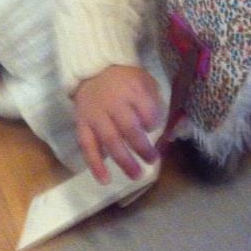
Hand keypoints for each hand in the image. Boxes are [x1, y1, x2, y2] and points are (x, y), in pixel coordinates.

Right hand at [73, 65, 164, 183]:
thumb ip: (155, 101)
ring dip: (124, 161)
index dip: (154, 123)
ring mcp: (96, 115)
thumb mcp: (144, 80)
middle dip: (143, 148)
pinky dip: (95, 165)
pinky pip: (87, 147)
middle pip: (130, 128)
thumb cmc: (125, 80)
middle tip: (153, 161)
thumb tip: (168, 128)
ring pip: (110, 140)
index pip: (147, 110)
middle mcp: (114, 102)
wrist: (93, 70)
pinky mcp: (82, 124)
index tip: (156, 129)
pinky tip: (105, 180)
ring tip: (136, 175)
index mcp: (133, 88)